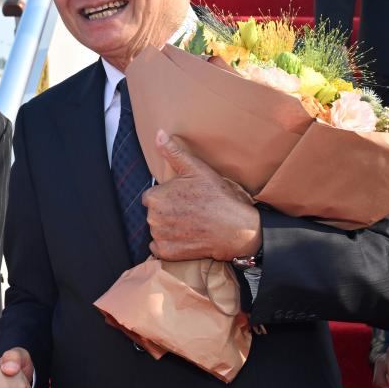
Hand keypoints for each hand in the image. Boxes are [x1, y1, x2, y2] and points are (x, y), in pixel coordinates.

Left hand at [143, 131, 261, 260]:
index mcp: (155, 197)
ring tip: (191, 224)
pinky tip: (186, 238)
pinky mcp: (167, 253)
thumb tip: (158, 133)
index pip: (152, 197)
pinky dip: (170, 244)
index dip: (168, 196)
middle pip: (155, 213)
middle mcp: (152, 218)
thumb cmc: (217, 197)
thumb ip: (173, 152)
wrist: (236, 228)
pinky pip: (160, 248)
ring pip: (157, 230)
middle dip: (168, 212)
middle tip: (190, 210)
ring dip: (169, 228)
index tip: (184, 198)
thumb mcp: (196, 169)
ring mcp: (160, 237)